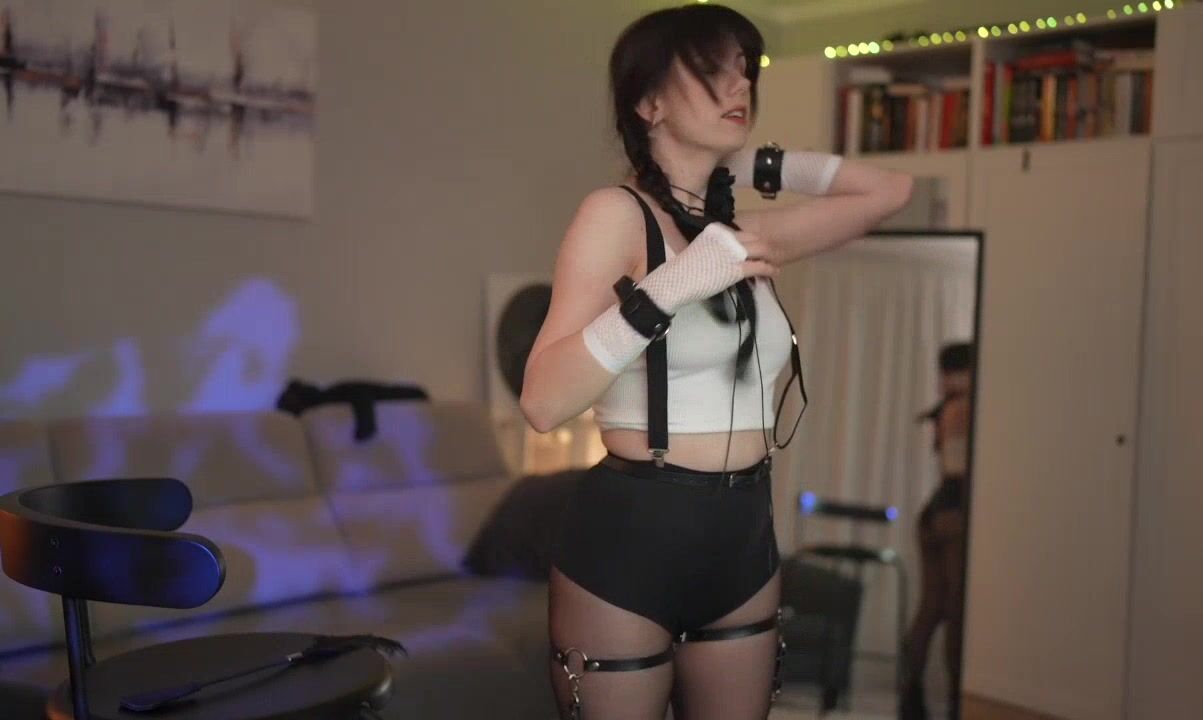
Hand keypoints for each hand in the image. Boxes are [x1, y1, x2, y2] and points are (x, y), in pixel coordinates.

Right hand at [640, 222, 777, 313]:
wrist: (676, 283)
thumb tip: (723, 255)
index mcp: (716, 231)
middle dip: (763, 246)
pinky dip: (769, 269)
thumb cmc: (683, 271)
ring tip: (774, 263)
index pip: (740, 232)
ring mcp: (733, 252)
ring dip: (770, 256)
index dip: (749, 240)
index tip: (753, 248)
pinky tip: (773, 272)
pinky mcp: (738, 269)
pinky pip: (760, 266)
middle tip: (768, 255)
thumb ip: (713, 248)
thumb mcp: (699, 250)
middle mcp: (726, 238)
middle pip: (753, 238)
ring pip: (761, 250)